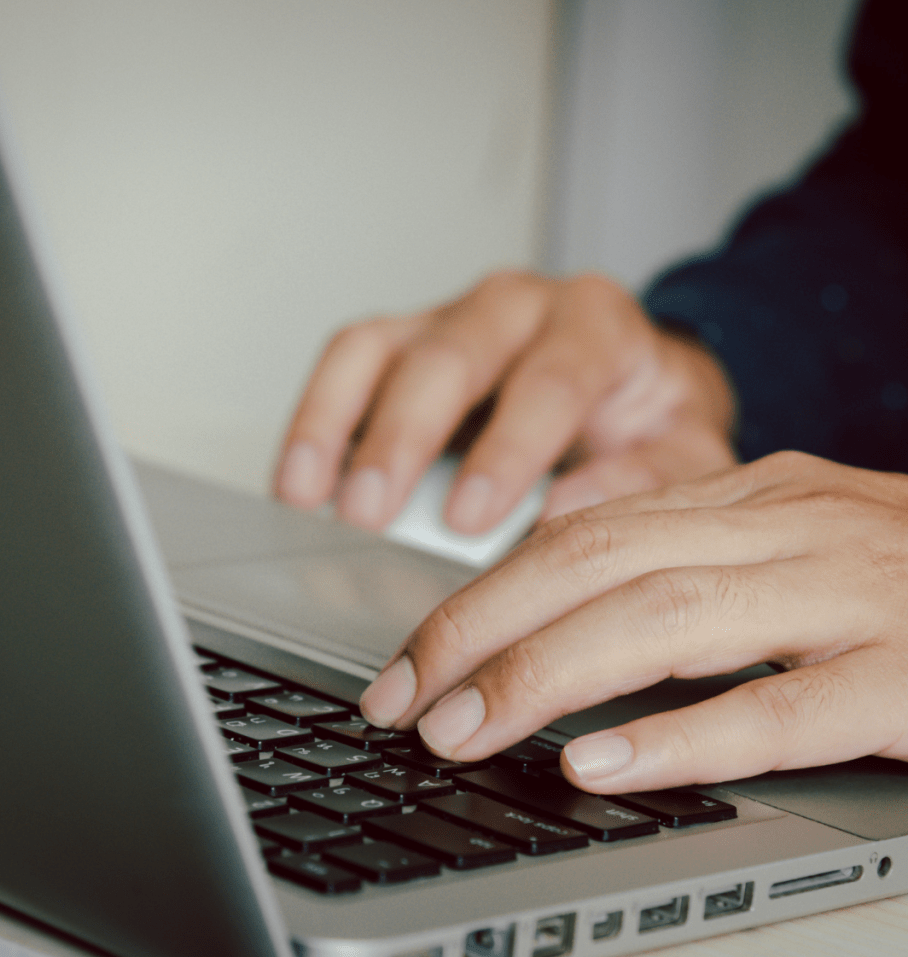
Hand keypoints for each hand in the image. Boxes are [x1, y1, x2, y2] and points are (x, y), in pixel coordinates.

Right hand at [274, 271, 736, 532]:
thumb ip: (646, 478)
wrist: (631, 381)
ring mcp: (453, 316)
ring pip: (380, 349)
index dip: (506, 450)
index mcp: (596, 324)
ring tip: (311, 496)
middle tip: (372, 516)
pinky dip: (317, 416)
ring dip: (338, 424)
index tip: (468, 516)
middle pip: (450, 357)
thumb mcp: (683, 451)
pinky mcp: (408, 337)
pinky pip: (349, 361)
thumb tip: (567, 509)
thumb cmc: (649, 419)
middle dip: (404, 440)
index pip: (549, 378)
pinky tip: (299, 475)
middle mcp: (517, 306)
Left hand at [359, 451, 907, 790]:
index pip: (576, 534)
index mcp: (743, 498)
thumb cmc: (893, 570)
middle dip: (482, 632)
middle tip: (404, 701)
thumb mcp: (778, 536)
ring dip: (547, 679)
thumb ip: (678, 548)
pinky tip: (602, 765)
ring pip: (667, 621)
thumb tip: (554, 573)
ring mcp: (848, 597)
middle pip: (596, 566)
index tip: (410, 658)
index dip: (481, 595)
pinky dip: (683, 736)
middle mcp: (782, 529)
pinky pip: (782, 708)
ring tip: (465, 730)